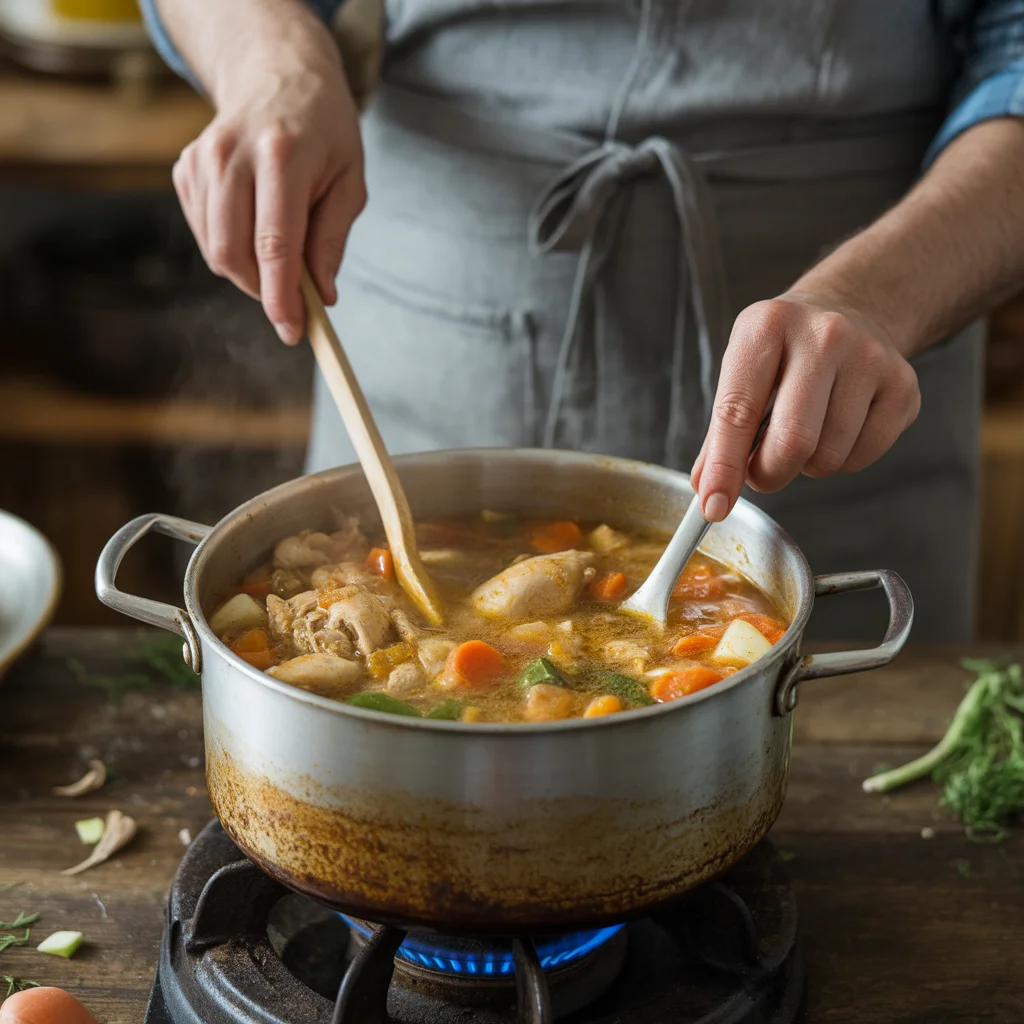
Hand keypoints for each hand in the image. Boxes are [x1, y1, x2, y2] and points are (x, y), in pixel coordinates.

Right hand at [172, 47, 364, 343]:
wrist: (277, 73)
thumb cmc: (324, 131)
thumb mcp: (349, 181)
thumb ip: (332, 241)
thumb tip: (320, 297)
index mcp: (283, 156)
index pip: (275, 243)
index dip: (281, 297)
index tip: (292, 331)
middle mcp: (234, 155)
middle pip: (234, 252)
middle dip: (263, 291)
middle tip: (293, 301)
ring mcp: (203, 159)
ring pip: (215, 249)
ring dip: (249, 273)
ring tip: (281, 257)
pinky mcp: (186, 168)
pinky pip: (204, 233)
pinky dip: (231, 249)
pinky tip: (254, 226)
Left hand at [691, 293, 920, 520]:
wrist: (850, 309)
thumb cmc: (784, 350)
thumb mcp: (741, 372)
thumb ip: (719, 435)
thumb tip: (707, 489)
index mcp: (767, 327)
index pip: (737, 412)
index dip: (724, 467)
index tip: (713, 506)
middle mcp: (823, 335)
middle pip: (792, 442)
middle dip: (769, 474)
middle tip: (761, 471)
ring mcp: (870, 357)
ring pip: (828, 457)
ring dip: (807, 466)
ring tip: (805, 432)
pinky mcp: (903, 384)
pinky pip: (863, 457)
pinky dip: (842, 460)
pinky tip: (837, 428)